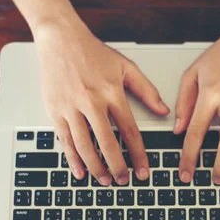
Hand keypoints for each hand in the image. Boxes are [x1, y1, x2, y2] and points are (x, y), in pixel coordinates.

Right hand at [34, 20, 169, 185]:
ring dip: (95, 166)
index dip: (138, 154)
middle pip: (106, 142)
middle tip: (124, 181)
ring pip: (84, 145)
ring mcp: (71, 107)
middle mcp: (91, 102)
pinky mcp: (55, 110)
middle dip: (117, 166)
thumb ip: (146, 90)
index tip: (144, 169)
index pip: (129, 130)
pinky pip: (64, 140)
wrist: (60, 38)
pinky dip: (72, 158)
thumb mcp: (126, 67)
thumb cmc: (93, 52)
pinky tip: (80, 171)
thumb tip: (163, 110)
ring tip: (105, 180)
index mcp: (111, 92)